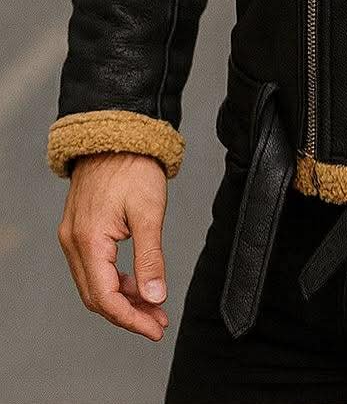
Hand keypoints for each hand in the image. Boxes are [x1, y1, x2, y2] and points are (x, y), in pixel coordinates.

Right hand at [56, 152, 170, 339]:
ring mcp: (74, 237)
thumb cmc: (133, 166)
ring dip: (122, 299)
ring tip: (153, 307)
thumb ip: (150, 258)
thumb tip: (154, 296)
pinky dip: (115, 281)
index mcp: (88, 242)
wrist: (117, 133)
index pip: (105, 298)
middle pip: (96, 296)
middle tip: (158, 323)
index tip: (155, 329)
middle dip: (128, 314)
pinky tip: (137, 284)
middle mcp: (74, 243)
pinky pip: (94, 267)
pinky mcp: (80, 230)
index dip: (131, 319)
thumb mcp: (149, 212)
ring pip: (94, 284)